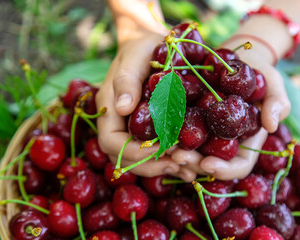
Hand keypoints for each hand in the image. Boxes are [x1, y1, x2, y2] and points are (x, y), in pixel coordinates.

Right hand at [96, 29, 182, 177]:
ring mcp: (133, 129)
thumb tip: (122, 109)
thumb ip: (126, 81)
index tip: (163, 148)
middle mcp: (119, 124)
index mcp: (109, 110)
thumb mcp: (134, 59)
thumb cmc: (141, 49)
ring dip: (163, 167)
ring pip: (140, 160)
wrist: (151, 45)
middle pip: (125, 158)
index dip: (134, 151)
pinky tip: (190, 162)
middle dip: (151, 165)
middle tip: (179, 165)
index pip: (111, 142)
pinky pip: (155, 151)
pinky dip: (171, 159)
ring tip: (188, 168)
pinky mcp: (150, 130)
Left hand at [171, 48, 290, 180]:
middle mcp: (223, 142)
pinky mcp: (188, 118)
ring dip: (175, 153)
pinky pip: (176, 131)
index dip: (223, 169)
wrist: (236, 56)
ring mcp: (204, 132)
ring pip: (189, 151)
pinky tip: (156, 130)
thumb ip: (277, 102)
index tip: (207, 163)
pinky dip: (167, 134)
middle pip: (208, 164)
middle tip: (176, 155)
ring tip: (163, 145)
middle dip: (192, 163)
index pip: (238, 165)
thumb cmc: (258, 71)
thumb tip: (271, 125)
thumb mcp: (273, 84)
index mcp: (245, 141)